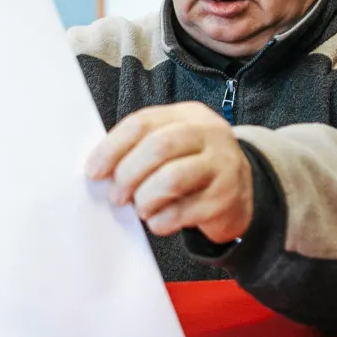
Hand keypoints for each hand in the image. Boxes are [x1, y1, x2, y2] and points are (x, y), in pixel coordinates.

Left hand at [85, 102, 252, 243]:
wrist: (243, 192)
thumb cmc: (193, 167)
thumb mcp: (173, 146)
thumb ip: (141, 149)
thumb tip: (100, 169)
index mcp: (188, 115)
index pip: (142, 122)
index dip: (112, 147)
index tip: (93, 171)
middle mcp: (209, 134)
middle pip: (158, 147)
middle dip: (128, 174)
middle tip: (117, 195)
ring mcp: (223, 165)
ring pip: (173, 178)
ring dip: (145, 198)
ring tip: (140, 208)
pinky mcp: (227, 198)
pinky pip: (186, 211)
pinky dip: (162, 220)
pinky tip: (157, 221)